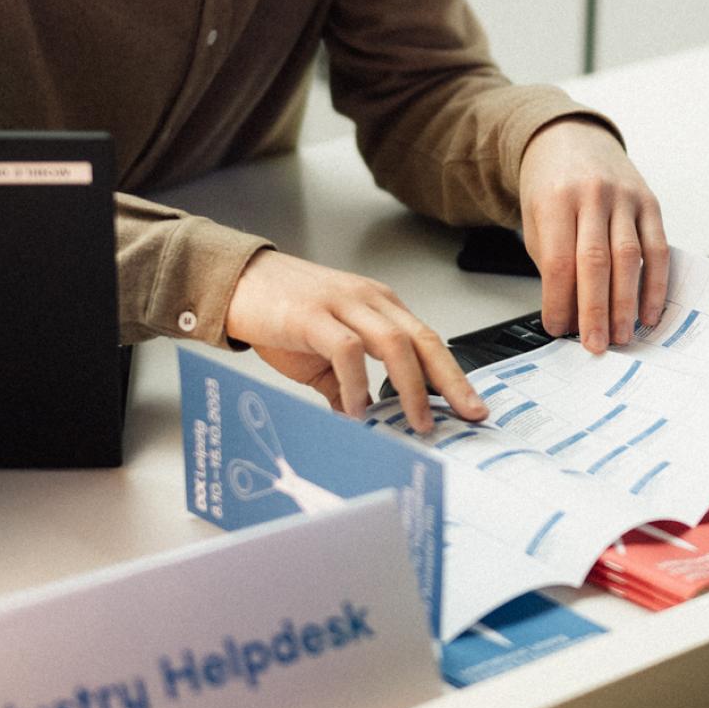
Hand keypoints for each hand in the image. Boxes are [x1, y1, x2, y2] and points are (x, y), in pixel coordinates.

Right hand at [223, 248, 485, 432]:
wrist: (237, 283)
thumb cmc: (282, 313)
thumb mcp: (323, 356)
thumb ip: (346, 386)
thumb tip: (364, 424)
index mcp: (380, 308)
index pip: (428, 342)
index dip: (453, 375)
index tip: (471, 406)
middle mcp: (370, 301)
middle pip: (424, 340)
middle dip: (450, 381)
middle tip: (467, 414)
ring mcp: (343, 304)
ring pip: (395, 343)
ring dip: (410, 387)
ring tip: (417, 423)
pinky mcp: (312, 314)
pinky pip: (347, 350)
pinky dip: (357, 383)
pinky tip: (357, 410)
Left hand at [518, 117, 668, 352]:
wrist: (569, 138)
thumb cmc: (550, 186)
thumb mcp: (536, 219)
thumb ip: (552, 263)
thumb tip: (570, 315)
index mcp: (556, 200)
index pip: (559, 261)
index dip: (559, 301)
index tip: (557, 328)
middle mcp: (592, 196)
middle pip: (595, 262)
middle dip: (596, 311)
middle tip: (596, 344)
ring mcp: (624, 198)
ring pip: (629, 258)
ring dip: (627, 303)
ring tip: (622, 334)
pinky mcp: (649, 202)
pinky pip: (657, 248)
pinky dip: (656, 283)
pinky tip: (649, 309)